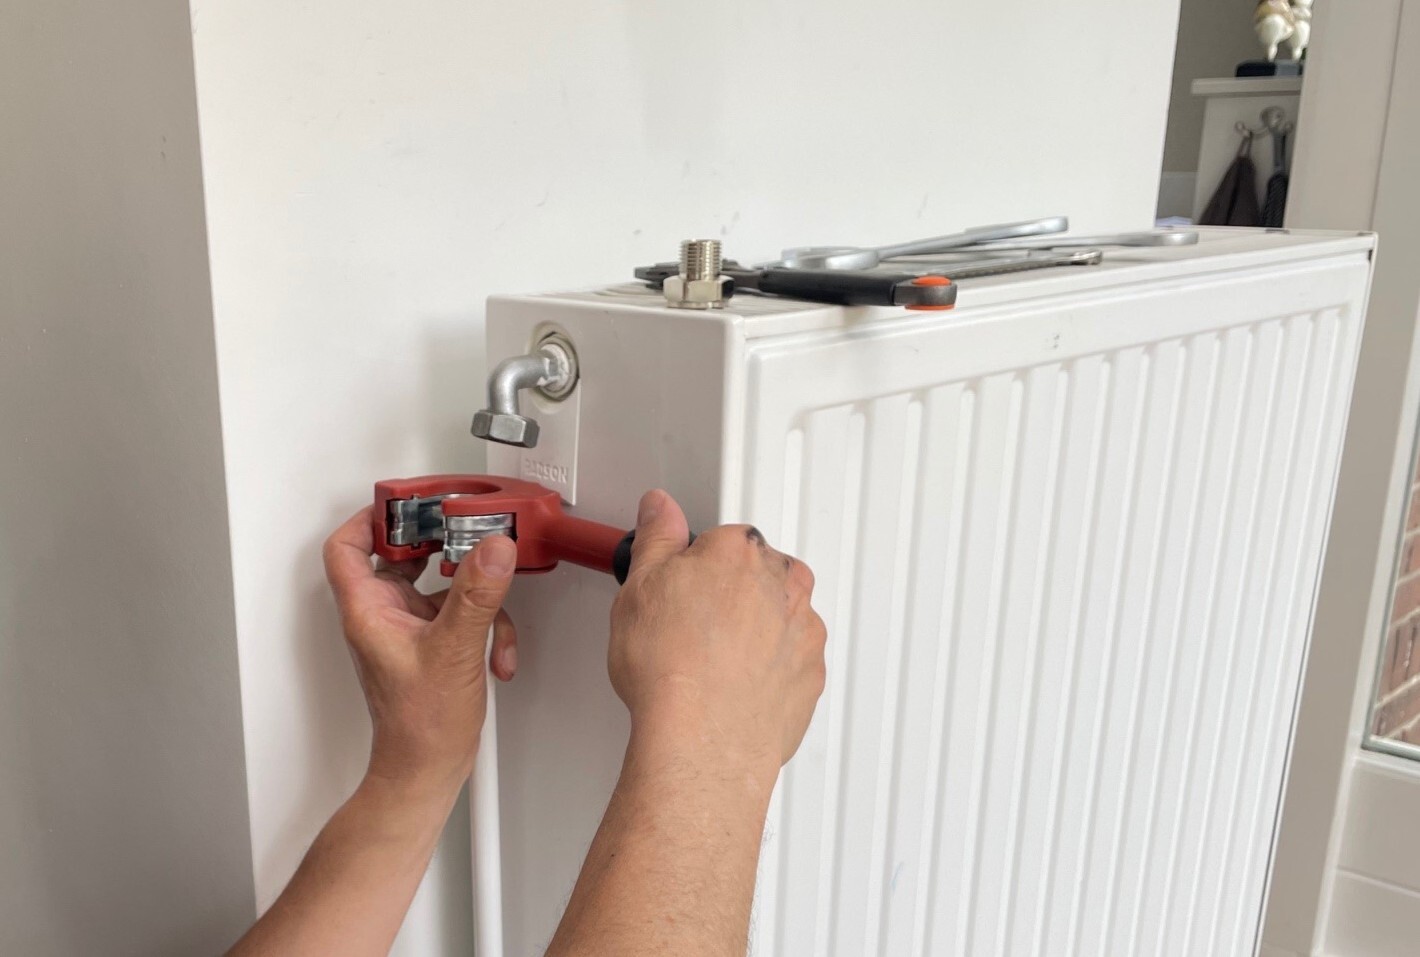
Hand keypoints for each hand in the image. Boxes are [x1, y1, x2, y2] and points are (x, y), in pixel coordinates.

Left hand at [322, 507, 519, 796]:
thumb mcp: (454, 651)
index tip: (410, 503)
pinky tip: (497, 652)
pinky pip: (459, 614)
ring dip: (475, 596)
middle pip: (401, 556)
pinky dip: (484, 625)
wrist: (428, 770)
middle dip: (440, 546)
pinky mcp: (432, 645)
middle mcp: (383, 616)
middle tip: (465, 530)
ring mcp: (407, 631)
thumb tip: (491, 550)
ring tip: (494, 610)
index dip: (373, 517)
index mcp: (369, 611)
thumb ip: (475, 596)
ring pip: (439, 586)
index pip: (349, 546)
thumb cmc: (420, 727)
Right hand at [608, 490, 827, 776]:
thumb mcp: (640, 586)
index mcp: (741, 551)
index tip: (677, 589)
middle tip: (690, 627)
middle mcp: (783, 584)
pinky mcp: (811, 677)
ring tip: (712, 662)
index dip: (693, 568)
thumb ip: (656, 537)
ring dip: (755, 630)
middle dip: (729, 594)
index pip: (722, 540)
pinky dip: (770, 671)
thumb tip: (660, 508)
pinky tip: (735, 687)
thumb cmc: (672, 668)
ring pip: (779, 616)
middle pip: (758, 574)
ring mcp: (803, 631)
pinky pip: (792, 662)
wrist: (703, 739)